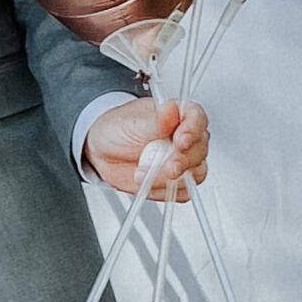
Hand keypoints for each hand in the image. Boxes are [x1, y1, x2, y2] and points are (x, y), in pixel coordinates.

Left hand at [83, 98, 209, 200]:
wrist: (101, 151)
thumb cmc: (117, 129)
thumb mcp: (132, 122)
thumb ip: (156, 120)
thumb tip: (171, 109)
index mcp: (178, 116)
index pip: (197, 118)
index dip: (193, 130)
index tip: (181, 141)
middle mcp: (185, 138)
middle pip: (199, 150)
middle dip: (183, 161)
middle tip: (167, 167)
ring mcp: (182, 161)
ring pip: (195, 173)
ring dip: (171, 179)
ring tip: (145, 176)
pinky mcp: (176, 182)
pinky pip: (182, 192)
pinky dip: (164, 191)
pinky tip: (148, 184)